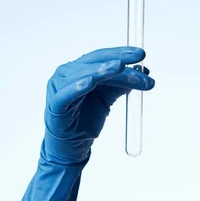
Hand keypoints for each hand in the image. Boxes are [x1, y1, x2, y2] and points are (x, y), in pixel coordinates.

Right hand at [42, 46, 153, 164]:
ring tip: (120, 67)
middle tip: (140, 62)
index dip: (121, 52)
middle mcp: (67, 73)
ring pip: (84, 75)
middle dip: (119, 62)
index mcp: (79, 69)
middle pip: (95, 63)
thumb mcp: (108, 98)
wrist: (72, 147)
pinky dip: (78, 86)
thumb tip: (144, 70)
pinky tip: (90, 82)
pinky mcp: (55, 105)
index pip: (102, 56)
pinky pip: (67, 94)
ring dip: (104, 71)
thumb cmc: (85, 120)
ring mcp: (58, 87)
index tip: (141, 54)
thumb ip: (122, 84)